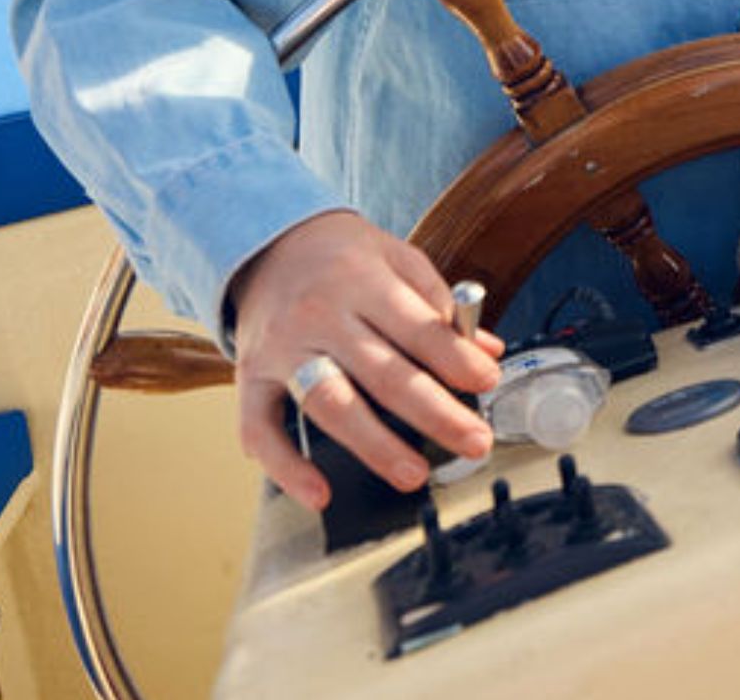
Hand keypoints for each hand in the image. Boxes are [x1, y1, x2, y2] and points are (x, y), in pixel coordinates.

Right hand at [228, 210, 502, 510]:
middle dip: (435, 414)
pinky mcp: (251, 377)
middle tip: (475, 442)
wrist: (263, 245)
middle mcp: (320, 315)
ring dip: (375, 446)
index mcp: (362, 281)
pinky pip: (261, 428)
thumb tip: (488, 351)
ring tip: (414, 474)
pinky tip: (319, 494)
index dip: (456, 358)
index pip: (417, 327)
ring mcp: (282, 349)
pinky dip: (286, 467)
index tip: (487, 382)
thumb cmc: (340, 258)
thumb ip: (441, 304)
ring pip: (330, 404)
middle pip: (383, 373)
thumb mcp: (396, 258)